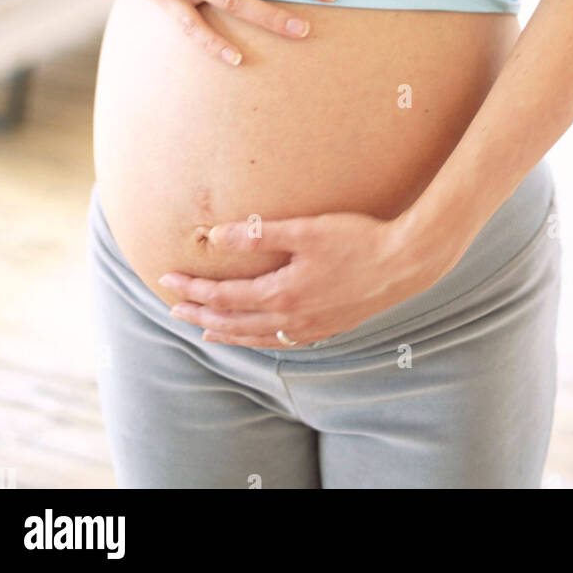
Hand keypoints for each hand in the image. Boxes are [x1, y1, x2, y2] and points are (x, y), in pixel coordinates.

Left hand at [157, 209, 453, 347]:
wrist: (405, 262)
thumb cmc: (357, 239)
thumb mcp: (305, 229)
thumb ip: (257, 234)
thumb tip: (214, 235)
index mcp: (281, 293)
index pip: (223, 296)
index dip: (192, 289)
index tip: (166, 279)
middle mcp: (290, 318)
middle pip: (233, 321)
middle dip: (200, 314)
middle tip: (172, 310)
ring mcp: (310, 328)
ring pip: (256, 338)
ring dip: (226, 333)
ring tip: (206, 331)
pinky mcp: (328, 328)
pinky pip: (282, 342)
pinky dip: (259, 341)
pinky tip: (258, 336)